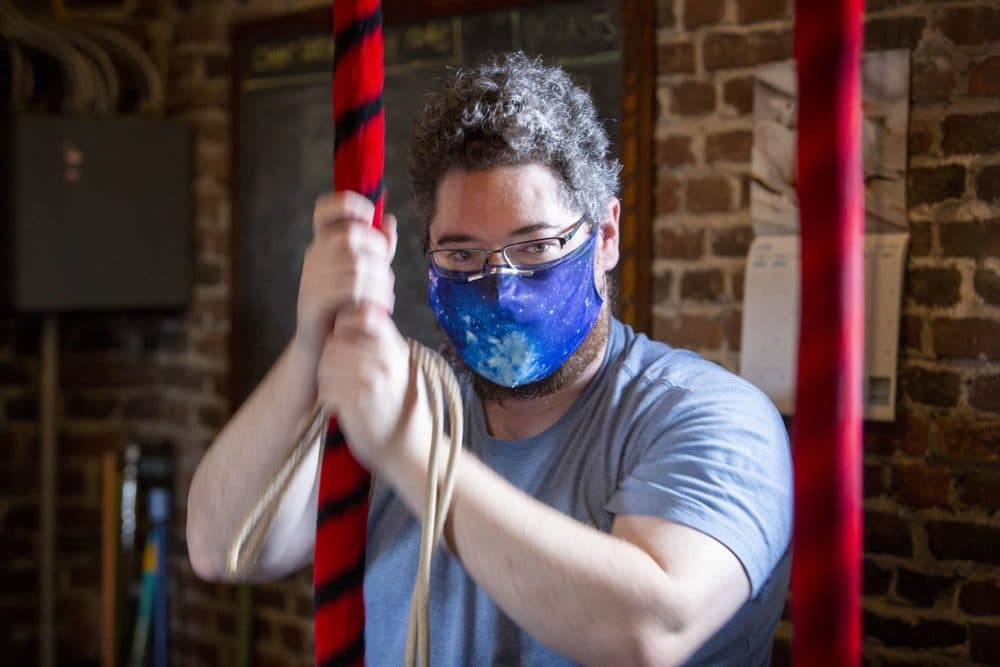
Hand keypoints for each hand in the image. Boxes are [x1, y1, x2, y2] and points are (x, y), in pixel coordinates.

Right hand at [294, 191, 397, 362]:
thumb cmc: (346, 305)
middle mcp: (314, 256)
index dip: (350, 203)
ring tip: (386, 295)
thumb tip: (390, 220)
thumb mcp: (366, 273)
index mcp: (323, 244)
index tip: (370, 215)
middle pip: (350, 235)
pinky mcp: (315, 299)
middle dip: (377, 250)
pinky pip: (351, 287)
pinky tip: (380, 306)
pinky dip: (373, 295)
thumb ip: (378, 248)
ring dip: (380, 279)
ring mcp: (312, 277)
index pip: (325, 209)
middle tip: (385, 270)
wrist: (323, 345)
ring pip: (357, 263)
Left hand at [316, 302, 416, 469]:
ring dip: (326, 377)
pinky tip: (338, 402)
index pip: (361, 318)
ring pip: (327, 364)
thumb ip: (382, 339)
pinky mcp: (357, 402)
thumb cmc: (399, 403)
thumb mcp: (399, 365)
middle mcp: (385, 361)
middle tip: (337, 372)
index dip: (346, 326)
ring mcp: (372, 381)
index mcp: (395, 348)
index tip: (344, 341)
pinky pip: (326, 388)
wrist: (407, 445)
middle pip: (337, 342)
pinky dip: (327, 396)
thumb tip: (364, 311)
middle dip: (331, 356)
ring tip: (337, 387)